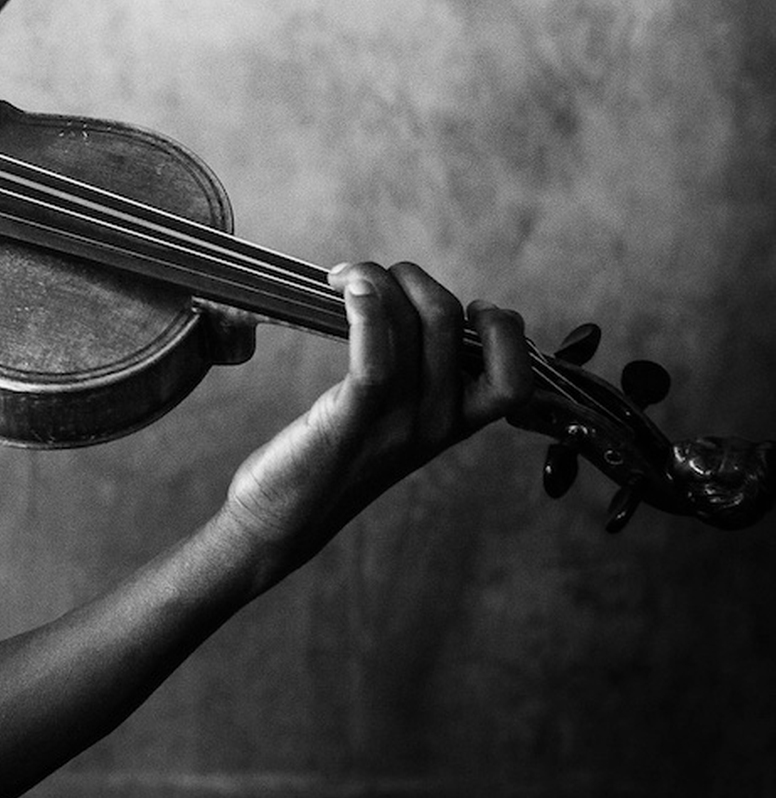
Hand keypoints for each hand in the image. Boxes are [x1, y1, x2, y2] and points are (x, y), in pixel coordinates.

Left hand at [224, 261, 532, 569]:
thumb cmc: (329, 458)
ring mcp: (397, 425)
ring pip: (418, 325)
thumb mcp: (390, 421)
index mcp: (453, 424)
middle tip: (370, 277)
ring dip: (381, 280)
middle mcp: (436, 424)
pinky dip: (368, 311)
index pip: (516, 375)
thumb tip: (410, 308)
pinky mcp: (350, 423)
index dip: (503, 329)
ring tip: (344, 277)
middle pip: (453, 323)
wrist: (280, 520)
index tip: (465, 306)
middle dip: (414, 280)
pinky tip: (348, 291)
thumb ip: (414, 378)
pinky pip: (378, 358)